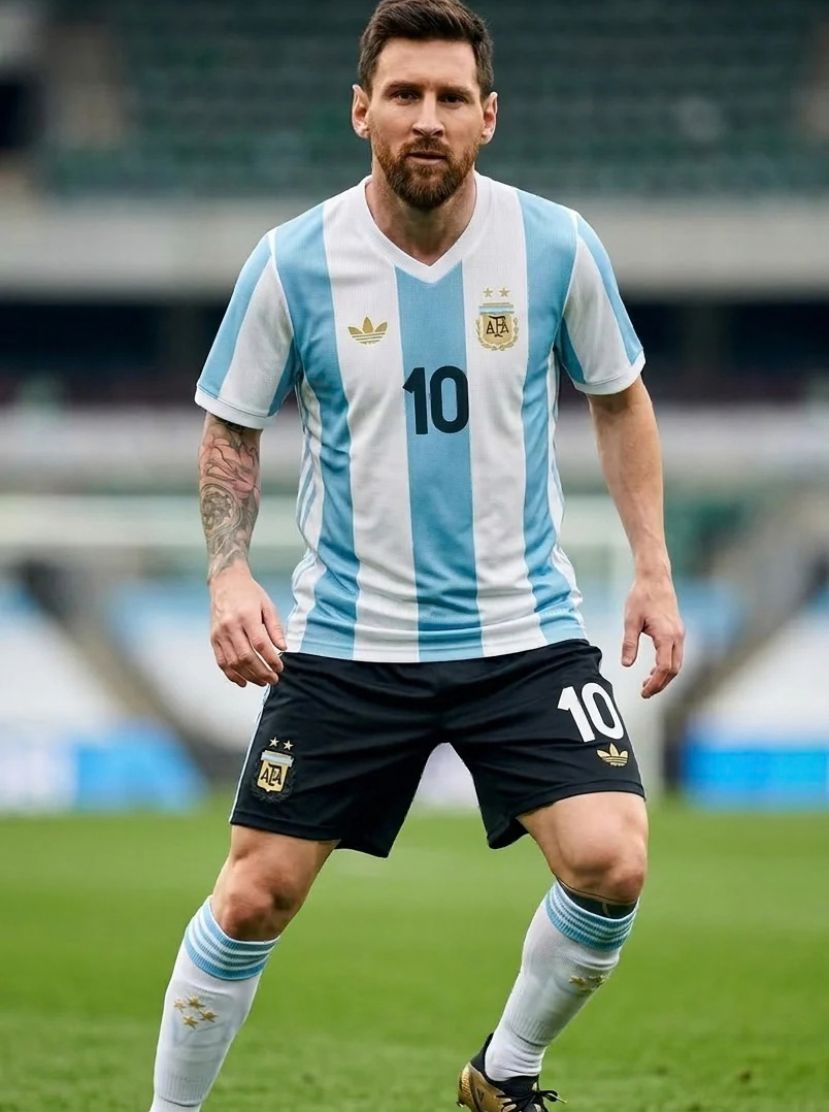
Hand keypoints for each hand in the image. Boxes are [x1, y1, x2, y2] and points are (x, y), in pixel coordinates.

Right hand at [209, 564, 285, 686]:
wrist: (226, 583)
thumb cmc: (249, 594)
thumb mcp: (268, 606)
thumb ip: (275, 628)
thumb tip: (283, 648)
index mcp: (247, 616)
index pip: (260, 644)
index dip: (271, 660)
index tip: (280, 668)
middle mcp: (231, 626)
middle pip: (246, 657)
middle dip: (261, 672)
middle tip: (273, 679)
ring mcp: (220, 634)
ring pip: (233, 662)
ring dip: (249, 676)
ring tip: (262, 682)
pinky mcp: (213, 639)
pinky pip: (221, 662)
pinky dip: (232, 675)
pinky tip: (243, 681)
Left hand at [622, 573, 684, 698]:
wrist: (655, 578)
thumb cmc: (642, 596)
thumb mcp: (631, 621)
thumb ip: (629, 643)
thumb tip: (626, 664)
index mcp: (666, 636)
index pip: (664, 668)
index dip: (656, 683)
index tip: (645, 692)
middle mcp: (677, 636)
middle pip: (674, 669)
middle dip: (661, 684)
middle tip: (645, 692)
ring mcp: (679, 633)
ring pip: (676, 663)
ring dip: (664, 676)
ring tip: (647, 684)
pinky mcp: (677, 631)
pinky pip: (675, 654)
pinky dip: (666, 665)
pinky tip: (653, 669)